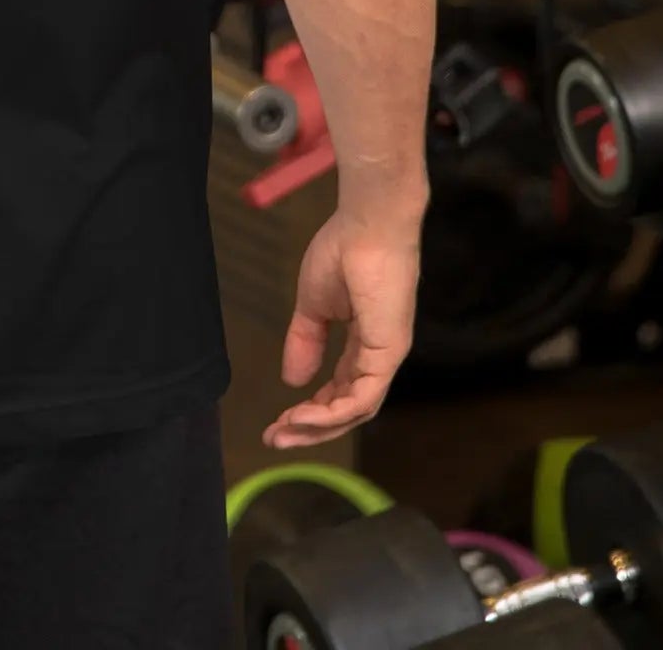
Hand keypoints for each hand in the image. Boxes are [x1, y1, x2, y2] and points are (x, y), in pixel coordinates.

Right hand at [264, 206, 421, 449]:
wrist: (367, 223)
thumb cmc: (344, 250)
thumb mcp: (313, 305)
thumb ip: (305, 341)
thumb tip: (292, 380)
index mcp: (364, 344)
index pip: (339, 391)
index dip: (309, 410)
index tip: (276, 422)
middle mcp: (378, 356)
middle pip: (347, 409)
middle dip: (310, 428)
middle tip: (274, 439)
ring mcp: (386, 356)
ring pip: (356, 410)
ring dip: (318, 425)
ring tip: (282, 430)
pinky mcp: (389, 352)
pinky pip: (363, 396)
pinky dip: (334, 412)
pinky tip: (305, 416)